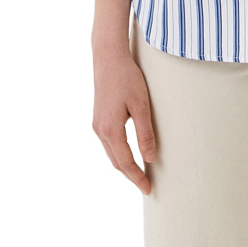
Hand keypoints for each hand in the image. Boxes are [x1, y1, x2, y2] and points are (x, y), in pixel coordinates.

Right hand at [92, 46, 156, 193]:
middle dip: (130, 175)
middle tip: (146, 185)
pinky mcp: (99, 118)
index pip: (125, 162)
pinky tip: (128, 153)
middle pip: (116, 161)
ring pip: (111, 153)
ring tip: (139, 173)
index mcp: (111, 130)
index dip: (137, 177)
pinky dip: (119, 153)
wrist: (108, 57)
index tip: (148, 189)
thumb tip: (150, 158)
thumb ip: (145, 133)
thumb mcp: (141, 105)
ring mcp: (97, 124)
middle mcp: (100, 130)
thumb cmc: (127, 78)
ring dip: (124, 165)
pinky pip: (109, 143)